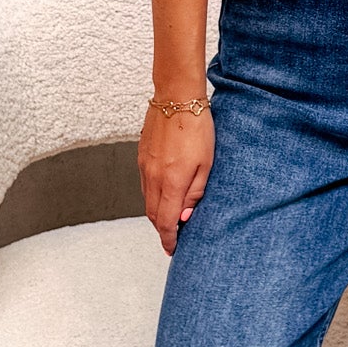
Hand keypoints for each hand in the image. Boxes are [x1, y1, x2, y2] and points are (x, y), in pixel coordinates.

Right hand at [137, 103, 214, 254]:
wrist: (176, 98)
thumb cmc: (197, 128)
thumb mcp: (206, 164)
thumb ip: (195, 192)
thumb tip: (184, 216)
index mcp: (171, 181)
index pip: (165, 221)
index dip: (168, 239)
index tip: (173, 248)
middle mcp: (153, 177)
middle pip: (153, 215)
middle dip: (162, 230)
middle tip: (173, 238)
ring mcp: (144, 167)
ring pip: (147, 201)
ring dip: (157, 214)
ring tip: (170, 219)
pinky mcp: (141, 156)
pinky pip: (144, 185)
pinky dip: (152, 197)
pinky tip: (163, 195)